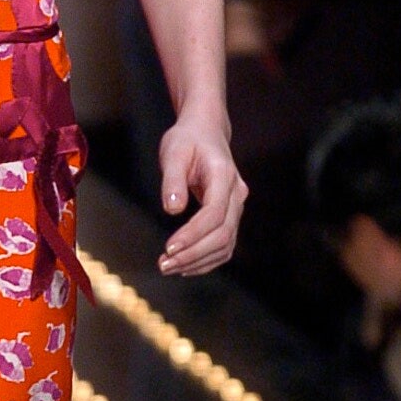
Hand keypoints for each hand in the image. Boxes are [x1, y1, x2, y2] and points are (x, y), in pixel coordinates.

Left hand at [157, 117, 246, 277]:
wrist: (205, 132)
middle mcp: (236, 194)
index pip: (214, 213)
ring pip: (225, 244)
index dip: (193, 234)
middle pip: (223, 234)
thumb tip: (172, 208)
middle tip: (163, 265)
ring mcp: (236, 207)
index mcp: (224, 175)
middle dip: (193, 254)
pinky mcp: (230, 216)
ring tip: (168, 268)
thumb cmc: (188, 140)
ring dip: (198, 261)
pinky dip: (205, 259)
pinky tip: (184, 266)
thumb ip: (173, 179)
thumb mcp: (174, 152)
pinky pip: (224, 245)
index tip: (169, 248)